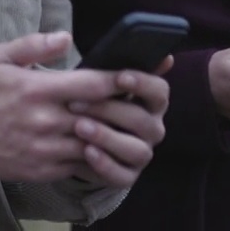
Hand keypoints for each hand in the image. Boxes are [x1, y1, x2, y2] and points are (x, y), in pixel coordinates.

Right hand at [0, 32, 159, 186]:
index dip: (118, 81)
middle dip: (121, 108)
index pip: (91, 85)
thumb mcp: (0, 58)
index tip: (132, 76)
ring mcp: (46, 148)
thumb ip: (34, 44)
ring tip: (123, 124)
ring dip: (111, 133)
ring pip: (96, 143)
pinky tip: (103, 144)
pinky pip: (83, 164)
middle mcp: (44, 120)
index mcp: (36, 89)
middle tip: (136, 101)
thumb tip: (66, 38)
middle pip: (100, 115)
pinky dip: (97, 155)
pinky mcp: (45, 170)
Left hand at [66, 61, 170, 187]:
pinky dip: (105, 165)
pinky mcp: (127, 176)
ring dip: (108, 137)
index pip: (160, 91)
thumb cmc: (87, 97)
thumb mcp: (94, 77)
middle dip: (111, 110)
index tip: (119, 76)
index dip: (143, 83)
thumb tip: (158, 54)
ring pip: (136, 150)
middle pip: (143, 120)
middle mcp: (152, 127)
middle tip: (78, 102)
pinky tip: (86, 151)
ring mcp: (141, 153)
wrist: (70, 134)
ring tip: (80, 127)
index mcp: (149, 100)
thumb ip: (117, 63)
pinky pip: (122, 176)